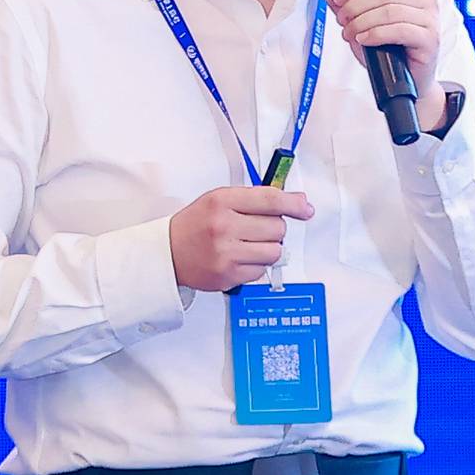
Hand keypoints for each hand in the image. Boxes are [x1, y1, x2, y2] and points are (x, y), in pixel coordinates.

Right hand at [169, 186, 314, 292]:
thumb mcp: (219, 200)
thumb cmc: (196, 224)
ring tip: (250, 244)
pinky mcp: (228, 276)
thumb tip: (296, 201)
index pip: (270, 200)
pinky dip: (257, 265)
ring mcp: (226, 254)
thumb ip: (256, 198)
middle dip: (275, 228)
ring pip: (275, 252)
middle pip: (277, 228)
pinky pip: (262, 271)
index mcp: (222, 201)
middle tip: (258, 228)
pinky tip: (240, 258)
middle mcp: (224, 226)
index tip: (305, 209)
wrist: (168, 252)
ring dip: (269, 248)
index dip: (293, 204)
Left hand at [318, 0, 439, 91]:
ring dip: (362, 22)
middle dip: (356, 4)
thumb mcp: (361, 20)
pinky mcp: (429, 39)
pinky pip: (399, 30)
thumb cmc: (389, 48)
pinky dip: (375, 34)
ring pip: (389, 10)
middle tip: (343, 18)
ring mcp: (429, 18)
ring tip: (351, 32)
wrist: (407, 79)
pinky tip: (364, 39)